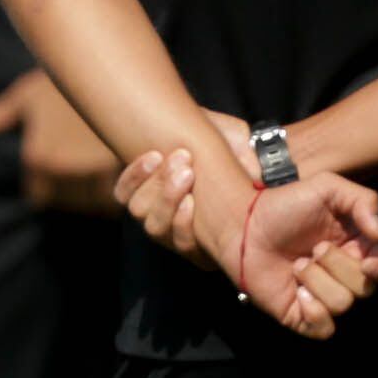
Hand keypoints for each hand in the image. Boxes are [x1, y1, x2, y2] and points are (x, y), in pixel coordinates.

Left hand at [0, 69, 120, 211]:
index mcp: (37, 156)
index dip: (52, 190)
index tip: (65, 177)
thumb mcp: (30, 95)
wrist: (109, 67)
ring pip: (95, 203)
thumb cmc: (65, 81)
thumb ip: (1, 115)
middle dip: (79, 195)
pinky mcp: (123, 168)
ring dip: (101, 197)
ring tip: (109, 174)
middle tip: (91, 174)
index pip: (40, 196)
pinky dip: (125, 192)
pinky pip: (119, 197)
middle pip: (70, 203)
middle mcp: (60, 168)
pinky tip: (129, 175)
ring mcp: (91, 170)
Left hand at [113, 114, 261, 259]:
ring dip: (157, 184)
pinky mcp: (131, 191)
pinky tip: (153, 157)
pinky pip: (123, 193)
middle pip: (159, 229)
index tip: (193, 201)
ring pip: (141, 211)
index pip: (189, 251)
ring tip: (175, 159)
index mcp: (205, 237)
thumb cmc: (231, 148)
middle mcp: (173, 231)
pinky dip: (135, 175)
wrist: (199, 126)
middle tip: (187, 171)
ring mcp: (150, 211)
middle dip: (170, 199)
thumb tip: (255, 181)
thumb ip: (251, 171)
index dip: (185, 229)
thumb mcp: (246, 156)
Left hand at [203, 170, 377, 339]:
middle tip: (313, 247)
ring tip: (296, 263)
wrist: (243, 223)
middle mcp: (345, 277)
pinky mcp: (303, 316)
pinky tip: (296, 291)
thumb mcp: (327, 187)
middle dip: (337, 264)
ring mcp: (324, 298)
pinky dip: (312, 310)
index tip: (367, 263)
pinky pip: (324, 328)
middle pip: (366, 287)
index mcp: (358, 250)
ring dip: (316, 279)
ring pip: (343, 303)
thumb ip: (363, 200)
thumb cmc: (284, 205)